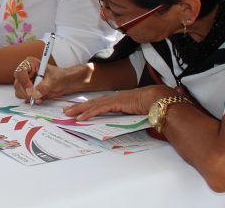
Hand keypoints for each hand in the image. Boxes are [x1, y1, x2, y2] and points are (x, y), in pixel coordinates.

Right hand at [13, 59, 91, 103]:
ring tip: (38, 99)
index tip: (31, 90)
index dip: (24, 81)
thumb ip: (44, 87)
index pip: (21, 72)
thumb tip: (35, 94)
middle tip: (34, 98)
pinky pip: (23, 96)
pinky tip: (38, 100)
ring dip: (27, 97)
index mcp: (30, 64)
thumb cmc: (60, 77)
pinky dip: (29, 100)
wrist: (65, 83)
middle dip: (25, 92)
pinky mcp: (27, 90)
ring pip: (19, 91)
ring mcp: (25, 82)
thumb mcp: (53, 80)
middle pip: (18, 83)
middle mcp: (25, 72)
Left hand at [63, 85, 177, 120]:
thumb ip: (130, 117)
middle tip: (66, 111)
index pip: (99, 104)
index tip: (78, 110)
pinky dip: (89, 113)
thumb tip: (128, 125)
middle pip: (92, 103)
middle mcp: (114, 98)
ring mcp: (114, 100)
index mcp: (118, 100)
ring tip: (68, 114)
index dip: (88, 107)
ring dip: (79, 110)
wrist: (159, 99)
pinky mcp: (115, 103)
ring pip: (92, 105)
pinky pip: (99, 109)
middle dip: (78, 107)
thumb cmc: (152, 106)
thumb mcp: (137, 113)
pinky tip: (81, 117)